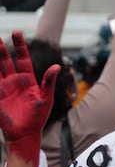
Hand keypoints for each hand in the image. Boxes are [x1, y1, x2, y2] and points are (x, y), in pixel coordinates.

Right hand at [0, 31, 59, 166]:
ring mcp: (4, 89)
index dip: (19, 46)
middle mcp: (14, 82)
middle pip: (6, 62)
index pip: (23, 59)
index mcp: (28, 80)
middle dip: (1, 49)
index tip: (17, 32)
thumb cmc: (38, 116)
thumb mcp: (46, 97)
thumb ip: (49, 81)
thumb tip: (57, 66)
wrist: (27, 133)